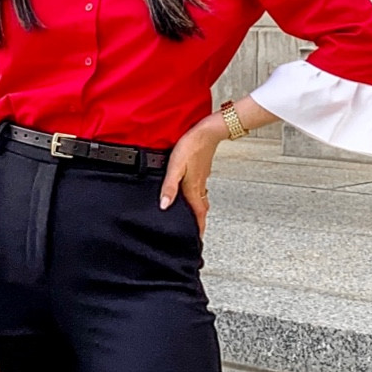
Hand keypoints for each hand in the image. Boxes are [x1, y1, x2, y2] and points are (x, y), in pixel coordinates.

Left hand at [159, 113, 225, 235]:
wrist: (207, 132)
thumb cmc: (192, 147)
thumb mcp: (175, 167)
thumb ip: (169, 187)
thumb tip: (163, 205)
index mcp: (193, 189)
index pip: (198, 215)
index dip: (198, 229)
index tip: (197, 240)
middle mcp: (200, 186)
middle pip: (201, 210)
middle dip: (199, 222)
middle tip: (196, 231)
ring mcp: (202, 178)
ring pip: (202, 200)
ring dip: (199, 210)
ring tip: (195, 216)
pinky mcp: (202, 170)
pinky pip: (201, 189)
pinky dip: (198, 197)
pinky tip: (193, 192)